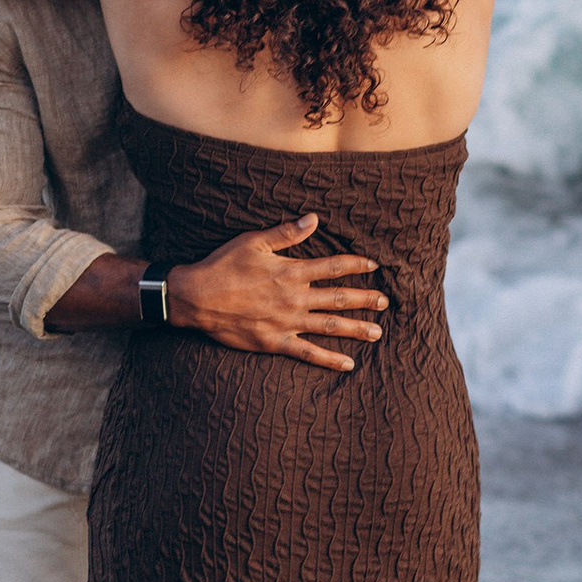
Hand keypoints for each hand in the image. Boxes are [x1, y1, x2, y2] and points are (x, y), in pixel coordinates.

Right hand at [168, 215, 387, 370]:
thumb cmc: (222, 266)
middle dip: (365, 299)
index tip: (374, 266)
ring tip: (377, 332)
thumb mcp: (253, 242)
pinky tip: (348, 363)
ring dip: (356, 328)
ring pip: (329, 326)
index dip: (356, 265)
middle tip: (385, 302)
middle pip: (338, 297)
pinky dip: (329, 359)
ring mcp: (287, 322)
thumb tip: (313, 218)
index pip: (333, 266)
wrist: (196, 298)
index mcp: (292, 272)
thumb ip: (286, 233)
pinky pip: (308, 353)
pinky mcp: (275, 341)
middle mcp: (294, 297)